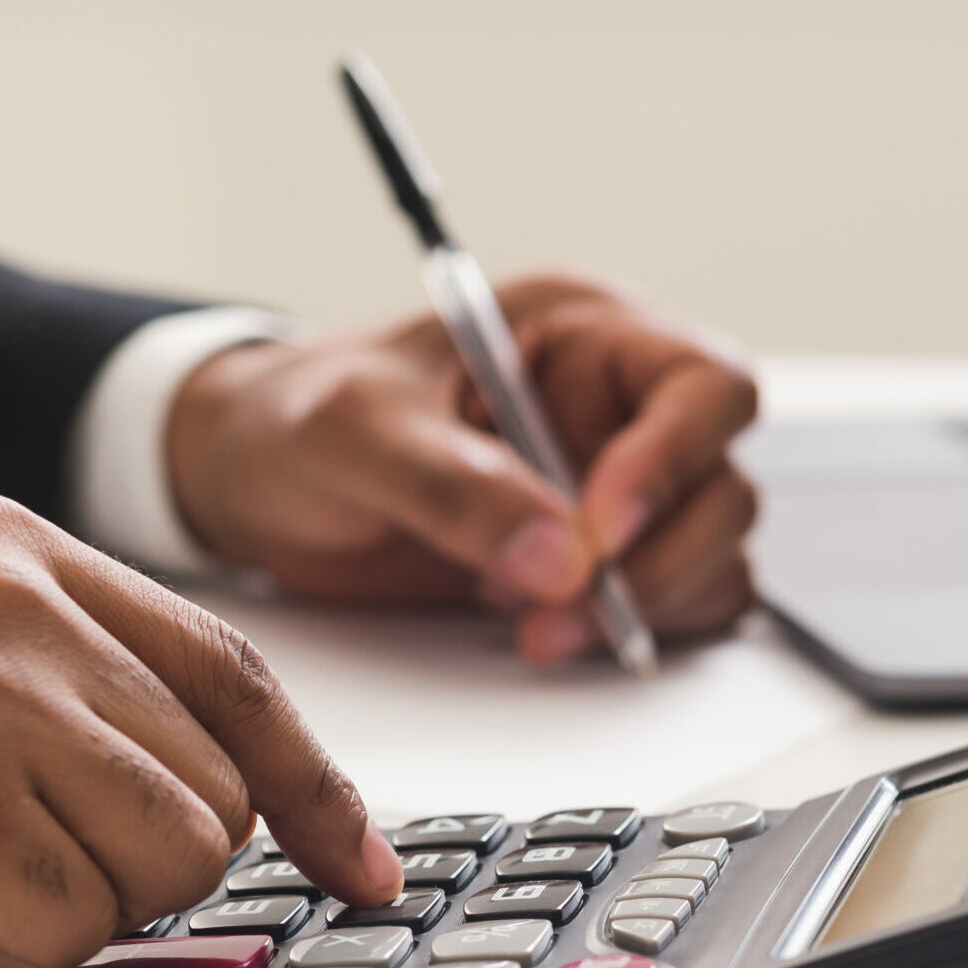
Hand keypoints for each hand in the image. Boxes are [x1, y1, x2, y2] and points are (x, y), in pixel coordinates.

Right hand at [0, 491, 403, 967]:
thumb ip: (89, 701)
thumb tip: (271, 796)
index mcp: (1, 542)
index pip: (229, 667)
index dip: (310, 781)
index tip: (357, 858)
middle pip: (214, 781)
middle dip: (123, 865)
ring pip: (170, 856)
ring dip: (64, 909)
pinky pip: (75, 923)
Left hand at [167, 270, 759, 663]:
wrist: (246, 482)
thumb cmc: (296, 417)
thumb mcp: (354, 430)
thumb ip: (451, 484)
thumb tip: (559, 556)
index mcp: (581, 332)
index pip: (702, 383)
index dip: (675, 458)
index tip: (601, 527)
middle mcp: (614, 407)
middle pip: (720, 482)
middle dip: (660, 557)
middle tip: (563, 605)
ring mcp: (608, 490)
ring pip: (707, 553)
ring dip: (645, 607)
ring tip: (537, 630)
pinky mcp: (587, 564)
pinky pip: (663, 605)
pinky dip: (625, 634)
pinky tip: (540, 634)